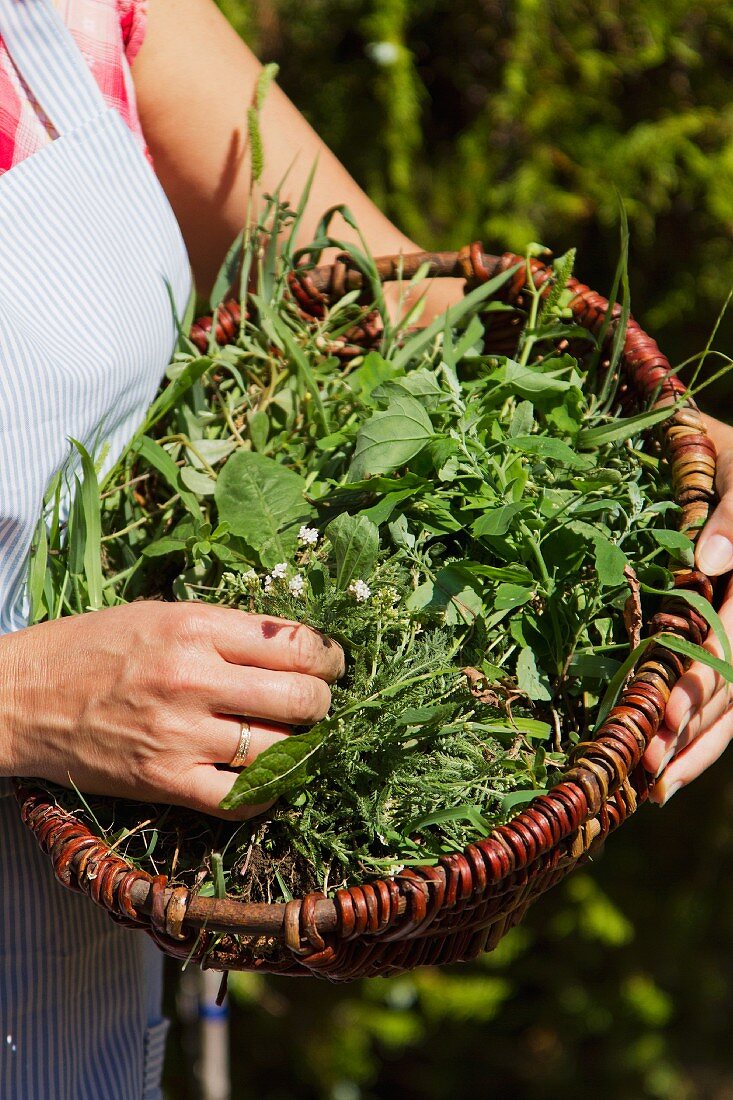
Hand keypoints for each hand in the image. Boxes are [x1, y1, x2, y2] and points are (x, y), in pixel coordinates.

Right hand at [0, 602, 343, 819]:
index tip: (331, 664)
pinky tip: (269, 779)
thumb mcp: (161, 614)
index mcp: (197, 627)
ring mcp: (181, 733)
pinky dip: (268, 793)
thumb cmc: (92, 647)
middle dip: (323, 703)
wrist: (21, 697)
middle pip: (302, 698)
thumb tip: (293, 646)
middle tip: (317, 704)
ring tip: (296, 739)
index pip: (298, 644)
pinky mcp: (165, 780)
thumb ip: (226, 630)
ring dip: (301, 747)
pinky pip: (242, 799)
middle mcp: (195, 678)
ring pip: (281, 749)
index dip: (329, 657)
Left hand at [644, 414, 732, 803]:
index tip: (660, 723)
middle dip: (690, 733)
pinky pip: (726, 694)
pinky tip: (669, 766)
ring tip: (652, 789)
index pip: (731, 644)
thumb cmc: (730, 456)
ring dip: (695, 748)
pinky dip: (701, 734)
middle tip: (643, 775)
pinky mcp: (729, 638)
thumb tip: (708, 566)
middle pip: (731, 688)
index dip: (698, 687)